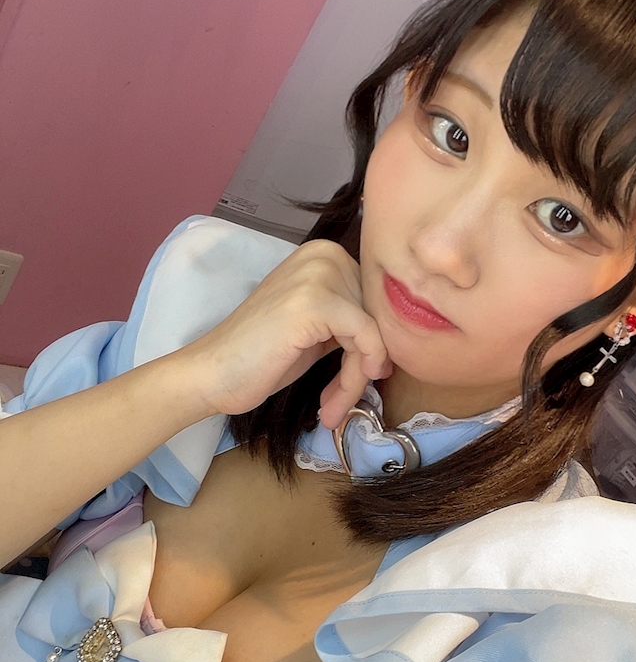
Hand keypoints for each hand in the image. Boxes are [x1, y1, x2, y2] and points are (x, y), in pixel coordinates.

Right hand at [177, 241, 391, 427]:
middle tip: (337, 400)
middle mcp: (325, 254)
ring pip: (372, 333)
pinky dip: (355, 376)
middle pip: (376, 317)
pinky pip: (365, 340)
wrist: (212, 373)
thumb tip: (398, 340)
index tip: (353, 380)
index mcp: (326, 253)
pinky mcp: (315, 302)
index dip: (370, 346)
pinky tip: (331, 403)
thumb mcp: (319, 329)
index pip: (375, 302)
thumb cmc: (261, 356)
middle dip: (362, 366)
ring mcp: (319, 274)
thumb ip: (353, 322)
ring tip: (332, 407)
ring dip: (355, 379)